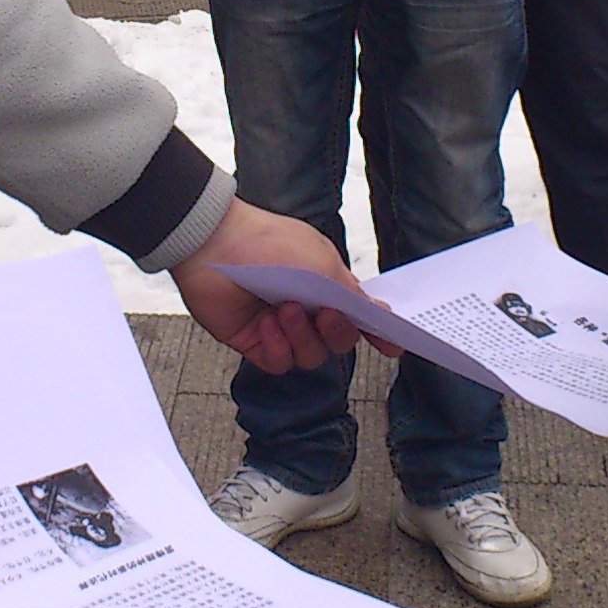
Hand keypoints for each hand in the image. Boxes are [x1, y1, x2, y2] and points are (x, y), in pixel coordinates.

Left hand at [170, 199, 367, 374]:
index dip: (377, 332)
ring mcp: (280, 327)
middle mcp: (305, 308)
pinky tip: (266, 323)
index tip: (393, 346)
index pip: (358, 316)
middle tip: (324, 314)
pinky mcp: (254, 342)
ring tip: (284, 310)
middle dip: (337, 333)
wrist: (214, 244)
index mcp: (325, 285)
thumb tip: (378, 313)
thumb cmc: (269, 244)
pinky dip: (277, 346)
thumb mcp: (322, 264)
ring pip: (310, 357)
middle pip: (338, 343)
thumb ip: (352, 295)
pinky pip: (279, 363)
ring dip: (302, 337)